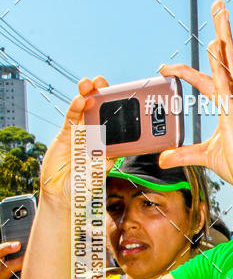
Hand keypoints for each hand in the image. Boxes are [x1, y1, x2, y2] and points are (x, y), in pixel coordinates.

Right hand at [38, 76, 109, 204]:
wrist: (63, 195)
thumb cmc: (85, 186)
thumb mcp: (101, 173)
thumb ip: (107, 160)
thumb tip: (118, 150)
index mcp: (108, 141)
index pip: (114, 119)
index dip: (117, 106)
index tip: (122, 95)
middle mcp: (95, 134)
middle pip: (99, 109)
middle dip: (101, 94)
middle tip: (102, 83)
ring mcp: (80, 133)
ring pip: (84, 109)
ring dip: (86, 95)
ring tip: (88, 84)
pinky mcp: (66, 134)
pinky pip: (71, 118)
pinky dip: (75, 108)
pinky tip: (79, 100)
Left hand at [159, 1, 232, 205]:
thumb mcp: (205, 157)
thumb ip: (183, 155)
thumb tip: (163, 158)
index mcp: (229, 105)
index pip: (207, 78)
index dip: (186, 70)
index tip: (166, 66)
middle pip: (227, 57)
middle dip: (222, 31)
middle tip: (218, 6)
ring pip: (229, 62)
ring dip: (224, 35)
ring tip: (220, 11)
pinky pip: (226, 83)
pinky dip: (220, 64)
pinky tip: (215, 45)